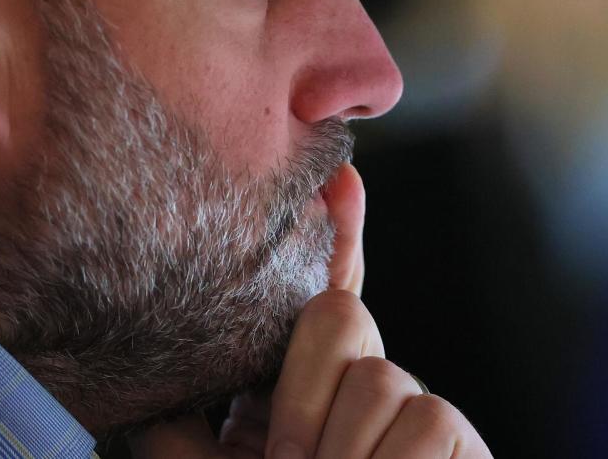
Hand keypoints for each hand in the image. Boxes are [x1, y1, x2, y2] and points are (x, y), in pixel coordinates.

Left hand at [128, 166, 491, 458]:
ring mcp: (408, 414)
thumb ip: (182, 439)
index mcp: (296, 400)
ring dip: (338, 451)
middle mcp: (354, 394)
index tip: (337, 176)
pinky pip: (424, 416)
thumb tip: (151, 397)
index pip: (316, 301)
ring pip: (375, 375)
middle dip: (303, 392)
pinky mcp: (456, 439)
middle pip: (336, 318)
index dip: (330, 235)